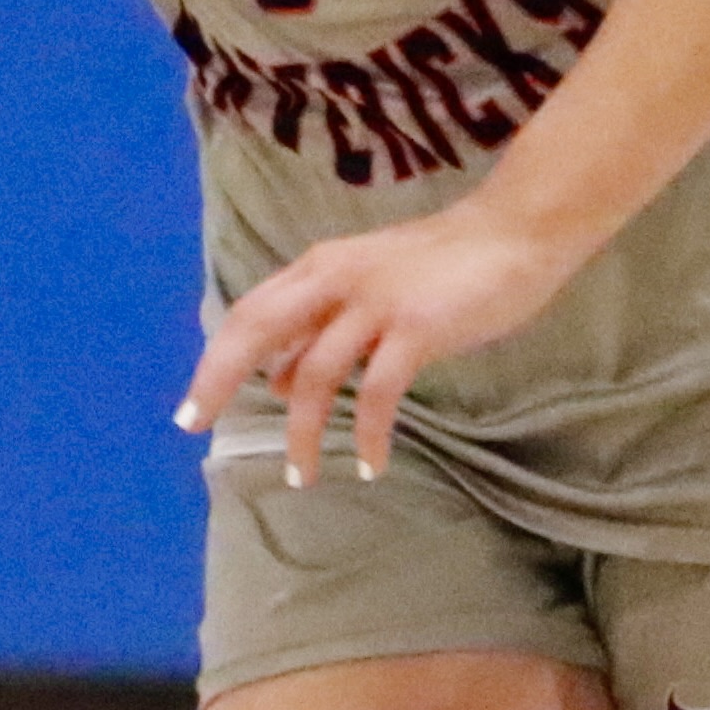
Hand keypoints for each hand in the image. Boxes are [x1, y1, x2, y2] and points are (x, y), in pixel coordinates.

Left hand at [174, 201, 585, 486]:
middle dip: (218, 380)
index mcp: (320, 267)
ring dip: (302, 433)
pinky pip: (378, 393)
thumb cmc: (445, 266)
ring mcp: (375, 302)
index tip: (194, 406)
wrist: (515, 232)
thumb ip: (323, 330)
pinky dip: (369, 434)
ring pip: (314, 375)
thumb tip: (276, 383)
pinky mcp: (416, 327)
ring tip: (301, 477)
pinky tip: (371, 465)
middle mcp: (335, 279)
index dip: (215, 359)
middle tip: (194, 427)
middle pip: (257, 331)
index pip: (250, 314)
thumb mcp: (368, 291)